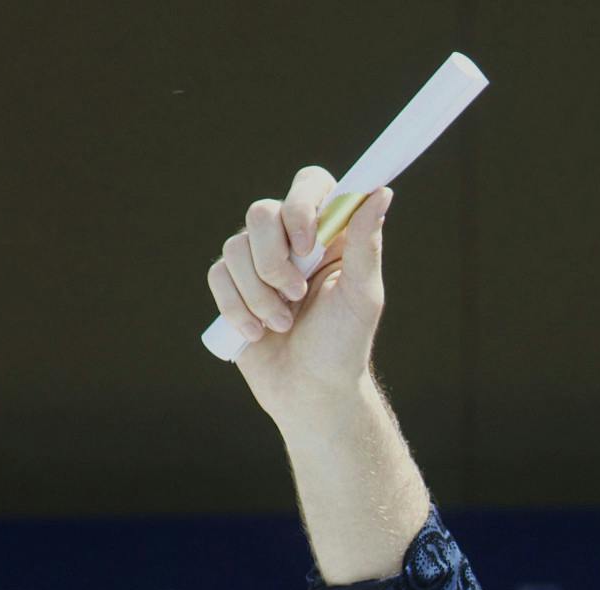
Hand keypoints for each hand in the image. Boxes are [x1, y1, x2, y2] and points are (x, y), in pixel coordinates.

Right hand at [204, 165, 394, 420]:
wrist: (310, 393)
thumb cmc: (344, 346)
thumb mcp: (361, 296)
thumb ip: (366, 244)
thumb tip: (381, 192)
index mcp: (329, 236)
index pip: (310, 186)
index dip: (301, 206)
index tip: (309, 244)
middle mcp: (292, 241)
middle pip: (261, 212)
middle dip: (274, 260)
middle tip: (296, 296)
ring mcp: (258, 262)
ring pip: (235, 247)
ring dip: (258, 294)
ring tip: (282, 324)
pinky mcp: (232, 286)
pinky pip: (218, 276)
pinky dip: (237, 307)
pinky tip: (258, 333)